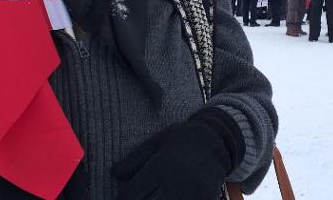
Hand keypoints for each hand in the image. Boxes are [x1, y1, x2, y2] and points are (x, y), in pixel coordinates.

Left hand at [112, 107, 243, 199]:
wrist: (218, 138)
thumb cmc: (183, 138)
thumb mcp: (157, 141)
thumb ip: (135, 159)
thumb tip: (114, 172)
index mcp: (158, 167)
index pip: (131, 195)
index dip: (122, 199)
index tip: (120, 198)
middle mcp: (173, 183)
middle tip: (134, 198)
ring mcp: (189, 194)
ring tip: (152, 197)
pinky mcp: (203, 199)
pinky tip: (166, 197)